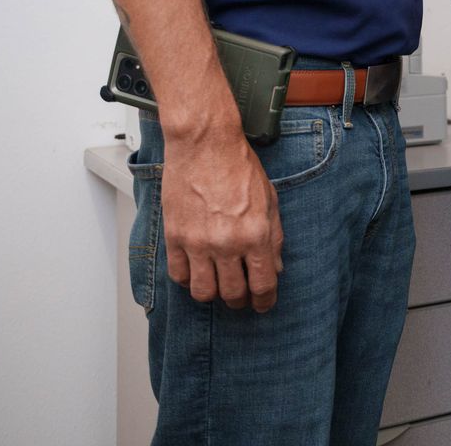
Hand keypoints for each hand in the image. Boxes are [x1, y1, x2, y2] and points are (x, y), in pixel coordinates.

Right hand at [160, 130, 284, 311]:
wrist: (205, 145)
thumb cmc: (238, 166)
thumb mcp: (270, 200)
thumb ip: (274, 237)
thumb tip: (275, 266)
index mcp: (256, 234)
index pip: (263, 285)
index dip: (265, 301)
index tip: (263, 304)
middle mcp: (227, 243)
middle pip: (233, 294)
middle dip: (240, 301)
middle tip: (241, 297)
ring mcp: (198, 242)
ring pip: (203, 292)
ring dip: (213, 294)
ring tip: (218, 285)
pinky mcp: (175, 237)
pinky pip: (179, 275)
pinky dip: (188, 279)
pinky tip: (197, 271)